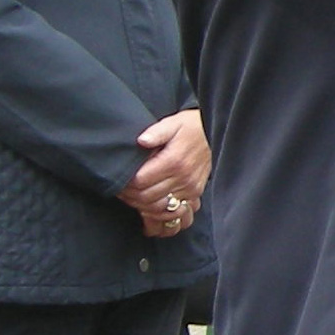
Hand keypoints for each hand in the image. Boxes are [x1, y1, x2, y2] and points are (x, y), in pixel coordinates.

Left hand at [120, 109, 209, 234]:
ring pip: (159, 208)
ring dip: (143, 206)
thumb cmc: (191, 127)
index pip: (141, 181)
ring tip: (133, 198)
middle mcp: (183, 177)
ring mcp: (190, 188)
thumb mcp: (173, 123)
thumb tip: (141, 140)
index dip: (126, 183)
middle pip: (147, 197)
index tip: (119, 180)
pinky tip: (151, 206)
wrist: (215, 133)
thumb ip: (156, 132)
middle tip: (121, 191)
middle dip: (131, 197)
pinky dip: (160, 212)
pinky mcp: (195, 193)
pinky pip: (174, 211)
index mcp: (173, 161)